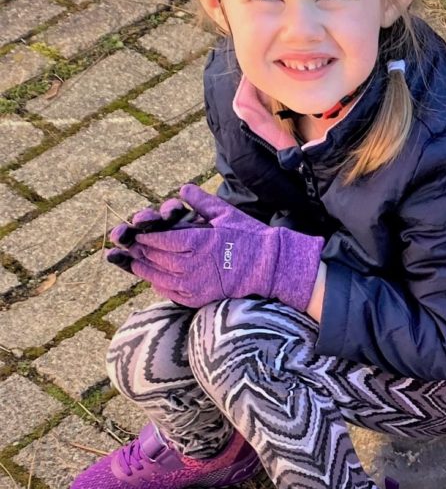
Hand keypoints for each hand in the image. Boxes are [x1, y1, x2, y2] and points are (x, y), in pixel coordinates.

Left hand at [111, 184, 323, 310]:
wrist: (271, 268)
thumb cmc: (250, 238)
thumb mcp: (226, 215)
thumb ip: (201, 202)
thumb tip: (183, 189)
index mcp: (196, 242)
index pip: (159, 239)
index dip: (145, 235)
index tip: (138, 231)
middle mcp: (190, 265)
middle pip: (155, 257)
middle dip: (141, 250)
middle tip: (131, 245)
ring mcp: (193, 285)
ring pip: (157, 276)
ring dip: (144, 268)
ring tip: (136, 261)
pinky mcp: (197, 298)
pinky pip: (169, 292)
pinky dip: (158, 284)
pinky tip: (154, 278)